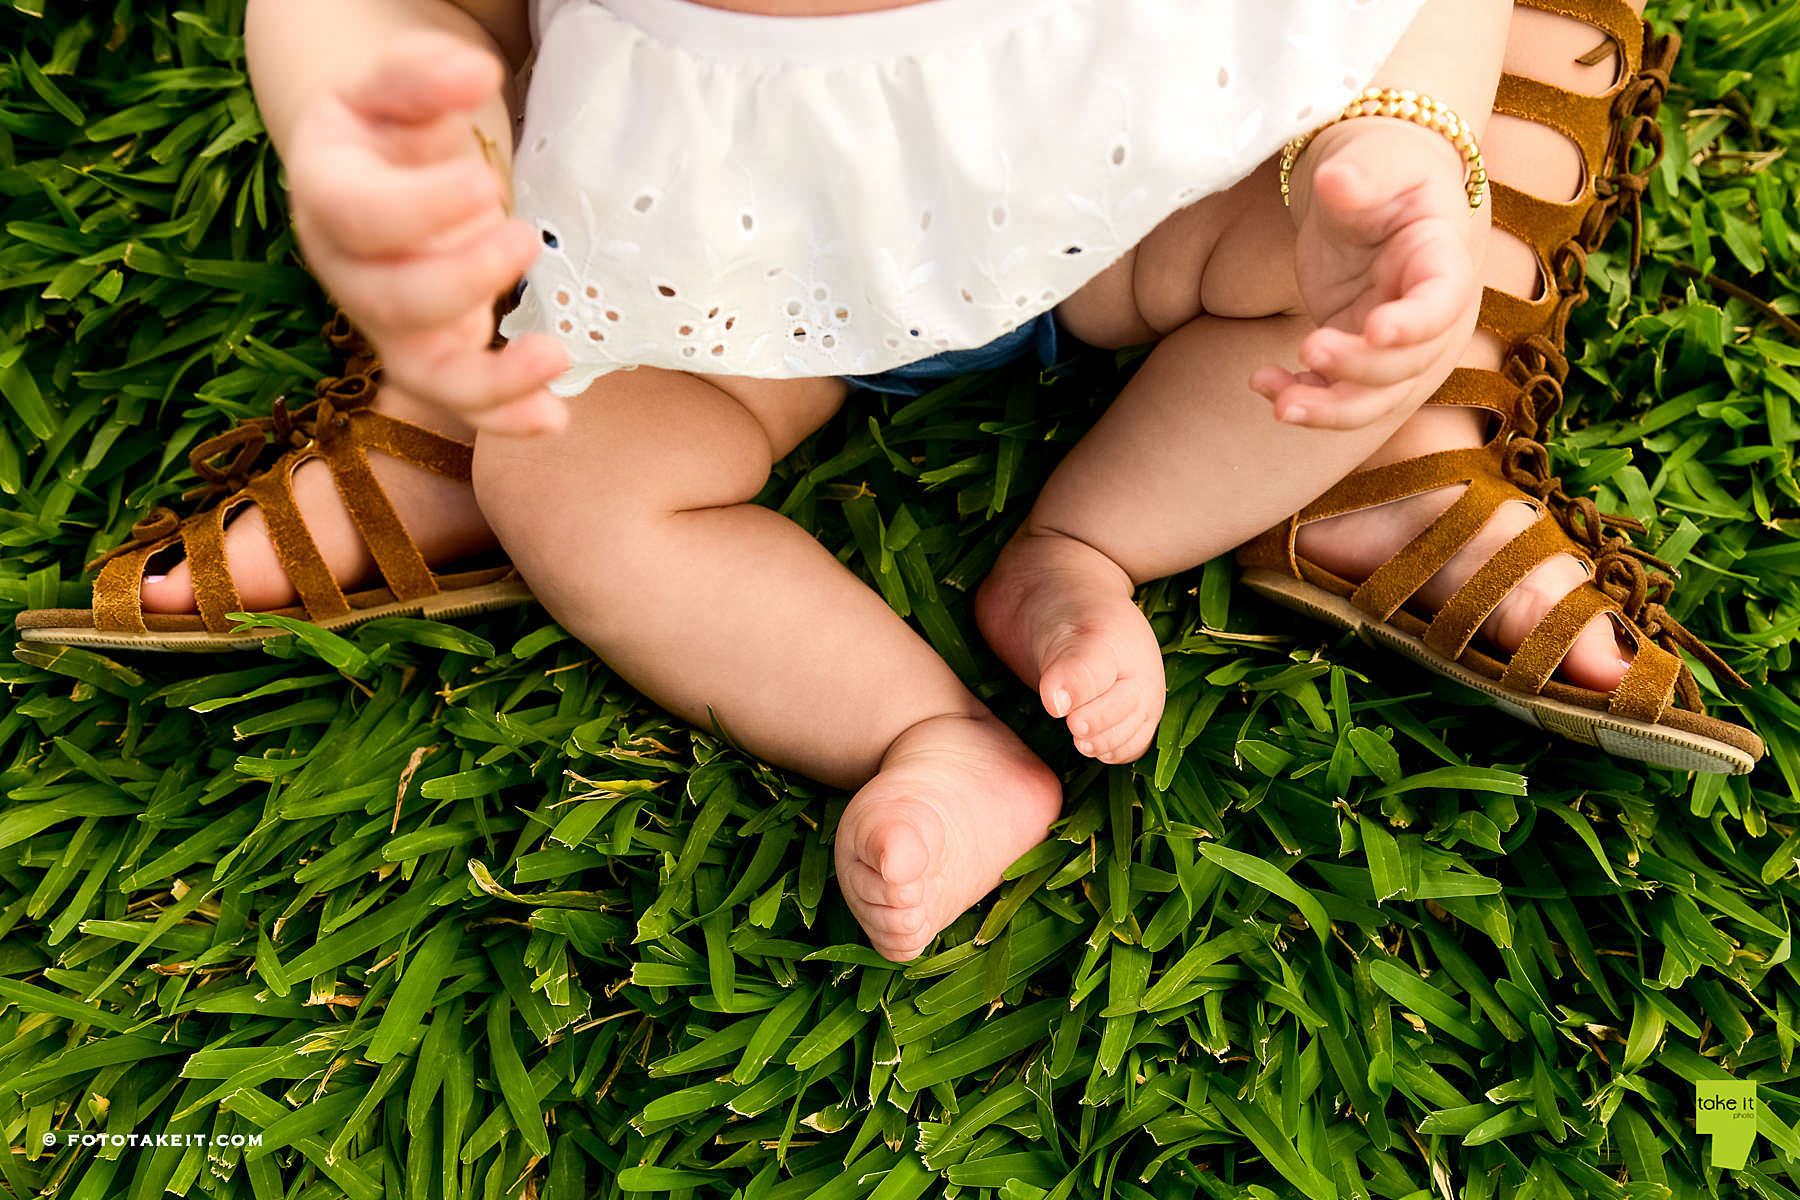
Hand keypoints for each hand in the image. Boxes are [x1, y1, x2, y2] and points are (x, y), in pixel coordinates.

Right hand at [285, 31, 569, 435]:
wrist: (384, 168)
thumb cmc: (396, 126)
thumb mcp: (400, 86)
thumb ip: (425, 74)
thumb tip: (472, 70)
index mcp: (329, 192)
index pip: (358, 215)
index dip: (418, 210)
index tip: (482, 184)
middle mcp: (348, 269)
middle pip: (391, 300)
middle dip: (461, 280)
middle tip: (524, 237)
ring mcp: (387, 320)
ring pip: (423, 369)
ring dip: (489, 376)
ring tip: (555, 354)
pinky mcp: (428, 352)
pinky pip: (459, 398)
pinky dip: (505, 414)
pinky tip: (552, 419)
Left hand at [1252, 119, 1482, 430]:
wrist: (1371, 185)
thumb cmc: (1382, 165)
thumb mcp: (1376, 158)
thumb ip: (1363, 174)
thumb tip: (1336, 180)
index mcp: (1444, 260)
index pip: (1443, 301)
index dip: (1416, 323)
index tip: (1377, 330)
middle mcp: (1432, 314)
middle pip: (1408, 363)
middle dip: (1359, 367)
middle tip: (1308, 349)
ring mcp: (1396, 342)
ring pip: (1376, 398)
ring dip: (1329, 409)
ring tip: (1279, 403)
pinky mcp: (1358, 353)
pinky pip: (1338, 394)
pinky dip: (1304, 397)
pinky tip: (1263, 382)